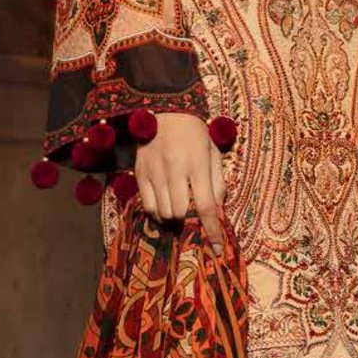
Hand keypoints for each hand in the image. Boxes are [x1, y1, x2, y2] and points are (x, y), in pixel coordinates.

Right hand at [134, 113, 228, 255]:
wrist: (167, 110)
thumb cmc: (195, 133)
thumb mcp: (213, 154)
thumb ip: (217, 183)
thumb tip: (217, 212)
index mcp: (197, 164)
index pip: (205, 206)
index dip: (212, 230)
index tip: (217, 247)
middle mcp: (174, 169)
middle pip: (180, 212)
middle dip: (190, 221)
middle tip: (193, 217)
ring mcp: (154, 171)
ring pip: (163, 212)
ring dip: (174, 218)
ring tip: (179, 210)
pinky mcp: (140, 172)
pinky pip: (147, 205)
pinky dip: (157, 213)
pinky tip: (164, 207)